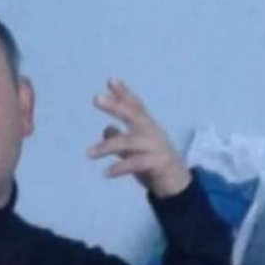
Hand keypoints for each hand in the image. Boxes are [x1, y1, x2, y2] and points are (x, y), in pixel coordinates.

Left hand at [87, 78, 190, 198]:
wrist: (176, 184)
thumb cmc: (153, 164)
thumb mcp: (134, 150)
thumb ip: (120, 139)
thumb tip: (106, 128)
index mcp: (146, 126)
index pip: (134, 105)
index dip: (123, 92)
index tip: (110, 80)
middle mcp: (151, 131)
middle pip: (133, 114)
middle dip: (115, 105)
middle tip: (96, 98)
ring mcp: (155, 146)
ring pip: (128, 142)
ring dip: (107, 147)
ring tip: (88, 153)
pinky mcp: (158, 163)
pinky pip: (135, 163)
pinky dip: (119, 168)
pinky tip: (105, 173)